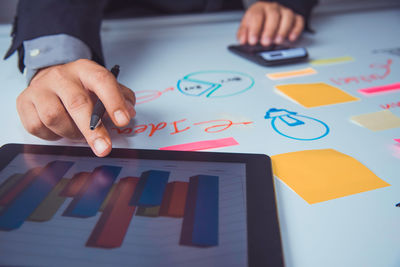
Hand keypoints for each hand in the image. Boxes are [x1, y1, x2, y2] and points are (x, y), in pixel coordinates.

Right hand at [16, 59, 135, 156]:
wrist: (50, 79)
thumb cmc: (81, 87)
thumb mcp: (103, 87)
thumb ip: (121, 97)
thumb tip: (129, 112)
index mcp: (85, 69)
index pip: (102, 81)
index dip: (114, 102)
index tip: (123, 121)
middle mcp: (61, 76)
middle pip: (77, 103)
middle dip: (93, 130)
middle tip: (104, 148)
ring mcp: (40, 88)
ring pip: (54, 117)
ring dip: (71, 133)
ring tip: (79, 134)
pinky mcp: (24, 101)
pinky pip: (37, 126)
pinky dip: (52, 135)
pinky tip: (60, 130)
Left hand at [237, 2, 304, 45]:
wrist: (268, 14)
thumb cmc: (258, 22)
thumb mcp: (247, 26)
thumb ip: (243, 33)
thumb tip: (243, 41)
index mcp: (259, 9)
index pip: (256, 16)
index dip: (254, 29)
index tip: (252, 41)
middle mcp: (272, 8)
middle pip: (273, 15)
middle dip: (269, 30)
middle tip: (265, 42)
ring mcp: (284, 12)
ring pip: (287, 17)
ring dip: (283, 30)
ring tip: (277, 41)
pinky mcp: (295, 18)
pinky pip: (298, 21)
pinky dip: (296, 30)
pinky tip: (291, 38)